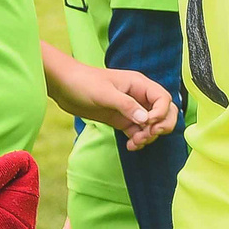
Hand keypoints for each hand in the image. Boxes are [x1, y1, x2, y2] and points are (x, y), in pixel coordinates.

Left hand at [52, 58, 176, 150]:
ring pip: (152, 125)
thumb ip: (126, 106)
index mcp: (140, 85)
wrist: (63, 86)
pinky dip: (138, 140)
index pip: (163, 99)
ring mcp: (131, 110)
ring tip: (135, 142)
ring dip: (148, 136)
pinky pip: (138, 131)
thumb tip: (146, 120)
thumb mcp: (105, 93)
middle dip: (161, 126)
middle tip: (148, 134)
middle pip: (164, 112)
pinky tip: (130, 146)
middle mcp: (139, 97)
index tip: (148, 123)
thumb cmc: (83, 82)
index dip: (161, 113)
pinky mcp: (122, 120)